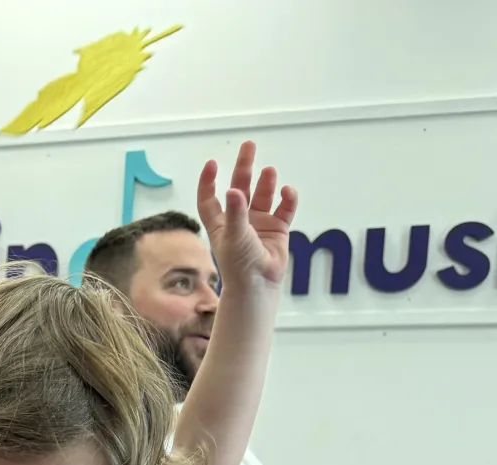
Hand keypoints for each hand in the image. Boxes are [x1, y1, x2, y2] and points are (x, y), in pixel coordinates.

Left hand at [196, 141, 296, 290]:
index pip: (210, 199)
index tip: (212, 164)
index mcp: (220, 223)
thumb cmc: (239, 266)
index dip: (208, 182)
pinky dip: (287, 199)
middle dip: (244, 167)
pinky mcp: (277, 229)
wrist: (258, 286)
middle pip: (240, 187)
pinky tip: (287, 192)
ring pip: (263, 195)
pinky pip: (284, 209)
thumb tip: (233, 189)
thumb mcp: (233, 237)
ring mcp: (259, 224)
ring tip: (269, 171)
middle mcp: (239, 220)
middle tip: (249, 145)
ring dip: (266, 182)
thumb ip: (235, 213)